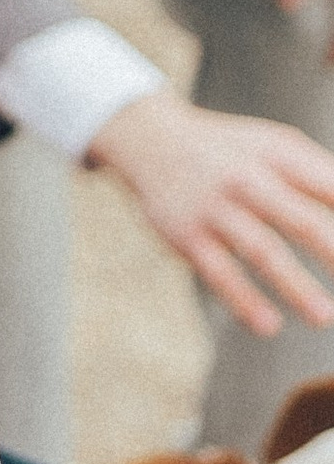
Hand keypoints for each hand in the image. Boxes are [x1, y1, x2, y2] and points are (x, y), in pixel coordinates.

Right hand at [87, 91, 333, 338]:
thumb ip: (320, 178)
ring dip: (295, 285)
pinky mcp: (186, 234)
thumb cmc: (231, 151)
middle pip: (303, 220)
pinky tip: (267, 324)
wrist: (147, 138)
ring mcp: (215, 207)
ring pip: (261, 250)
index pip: (330, 188)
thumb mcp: (276, 147)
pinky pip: (218, 271)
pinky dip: (243, 299)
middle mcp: (248, 178)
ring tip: (323, 316)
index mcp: (280, 155)